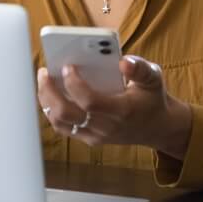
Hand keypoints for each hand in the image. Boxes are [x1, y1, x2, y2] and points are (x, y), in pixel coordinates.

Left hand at [36, 55, 192, 158]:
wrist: (158, 127)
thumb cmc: (152, 98)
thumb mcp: (153, 78)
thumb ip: (140, 68)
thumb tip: (123, 61)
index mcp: (121, 111)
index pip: (89, 101)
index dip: (74, 84)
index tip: (67, 66)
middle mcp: (106, 127)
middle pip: (66, 114)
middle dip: (50, 92)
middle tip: (45, 72)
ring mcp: (96, 136)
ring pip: (60, 123)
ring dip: (47, 101)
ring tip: (44, 80)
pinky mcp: (90, 139)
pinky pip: (64, 128)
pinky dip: (53, 111)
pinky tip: (51, 94)